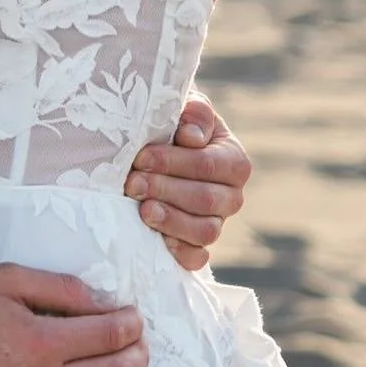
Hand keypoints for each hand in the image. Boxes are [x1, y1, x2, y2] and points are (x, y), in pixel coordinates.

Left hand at [124, 92, 250, 270]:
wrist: (153, 150)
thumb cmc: (170, 125)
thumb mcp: (183, 107)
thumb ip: (193, 112)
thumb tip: (192, 137)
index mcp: (233, 160)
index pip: (208, 165)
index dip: (173, 163)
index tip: (141, 157)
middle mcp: (232, 195)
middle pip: (206, 200)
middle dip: (165, 191)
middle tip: (132, 183)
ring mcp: (217, 223)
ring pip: (205, 232)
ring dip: (170, 221)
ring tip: (142, 210)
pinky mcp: (197, 246)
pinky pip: (197, 258)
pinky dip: (179, 252)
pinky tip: (156, 239)